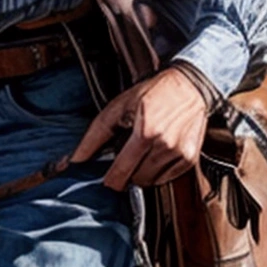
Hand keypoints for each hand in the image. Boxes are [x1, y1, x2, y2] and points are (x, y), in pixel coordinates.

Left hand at [72, 66, 211, 191]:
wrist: (189, 85)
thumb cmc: (153, 92)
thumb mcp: (119, 107)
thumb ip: (95, 135)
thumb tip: (76, 160)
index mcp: (145, 132)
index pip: (121, 173)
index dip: (110, 181)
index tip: (105, 180)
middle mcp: (165, 145)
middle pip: (136, 180)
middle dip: (126, 173)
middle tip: (126, 155)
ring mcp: (180, 154)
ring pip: (151, 181)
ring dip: (142, 172)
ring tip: (143, 151)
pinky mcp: (189, 159)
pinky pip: (166, 178)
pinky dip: (158, 171)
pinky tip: (157, 153)